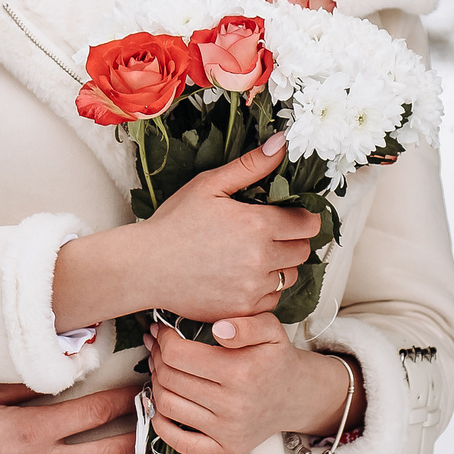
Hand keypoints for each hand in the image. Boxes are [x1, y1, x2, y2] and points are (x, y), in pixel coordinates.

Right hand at [50, 136, 321, 331]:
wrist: (145, 266)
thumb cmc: (174, 222)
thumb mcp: (209, 185)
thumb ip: (250, 166)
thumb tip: (282, 143)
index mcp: (257, 224)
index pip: (307, 224)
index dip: (303, 218)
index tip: (291, 216)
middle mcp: (261, 259)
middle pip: (303, 251)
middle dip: (291, 240)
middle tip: (268, 234)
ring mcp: (253, 288)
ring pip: (289, 277)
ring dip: (279, 266)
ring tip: (253, 256)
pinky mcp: (243, 310)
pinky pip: (272, 300)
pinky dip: (264, 290)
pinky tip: (242, 277)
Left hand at [145, 313, 361, 453]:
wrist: (295, 397)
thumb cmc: (276, 359)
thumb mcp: (271, 330)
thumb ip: (247, 323)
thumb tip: (219, 328)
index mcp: (240, 372)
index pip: (177, 354)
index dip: (163, 340)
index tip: (163, 331)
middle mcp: (233, 405)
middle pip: (169, 378)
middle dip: (157, 358)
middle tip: (159, 348)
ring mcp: (227, 431)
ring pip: (167, 406)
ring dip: (155, 384)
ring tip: (161, 370)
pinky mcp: (225, 450)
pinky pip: (177, 441)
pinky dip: (160, 422)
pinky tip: (161, 403)